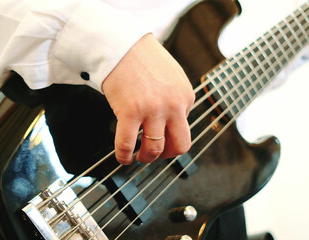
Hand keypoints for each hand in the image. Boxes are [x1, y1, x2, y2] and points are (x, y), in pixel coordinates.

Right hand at [102, 33, 194, 164]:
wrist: (122, 44)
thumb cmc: (143, 58)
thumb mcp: (173, 77)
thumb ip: (176, 99)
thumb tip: (171, 121)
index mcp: (186, 96)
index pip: (184, 128)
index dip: (170, 135)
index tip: (160, 137)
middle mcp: (174, 105)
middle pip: (179, 145)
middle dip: (167, 155)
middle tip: (155, 154)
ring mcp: (153, 109)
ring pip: (155, 149)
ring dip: (146, 158)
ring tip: (138, 156)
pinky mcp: (130, 112)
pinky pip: (127, 144)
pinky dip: (124, 156)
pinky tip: (122, 157)